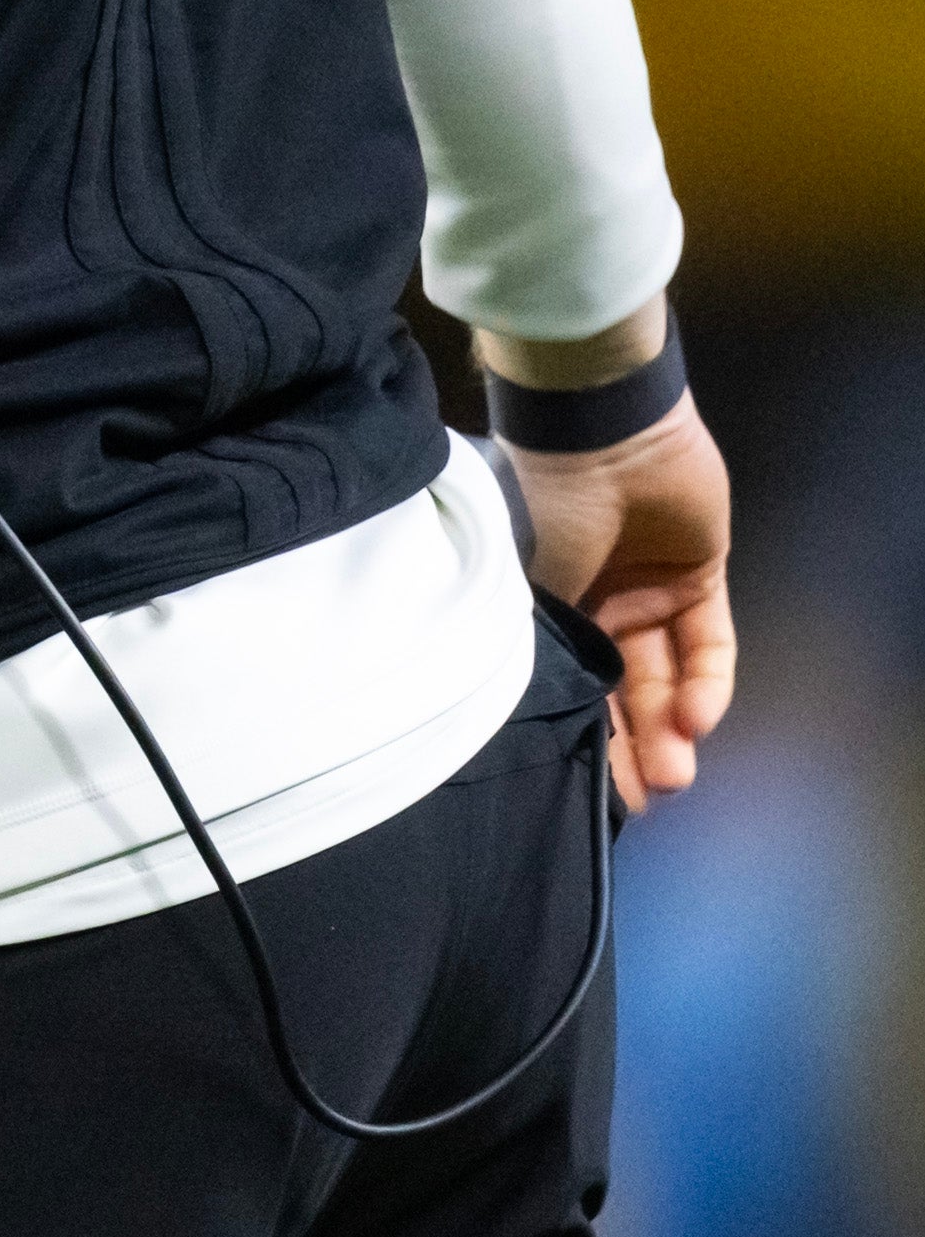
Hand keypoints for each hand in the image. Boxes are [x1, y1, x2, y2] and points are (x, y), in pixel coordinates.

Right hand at [506, 387, 733, 811]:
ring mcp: (652, 591)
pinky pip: (709, 642)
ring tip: (675, 773)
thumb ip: (544, 646)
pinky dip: (706, 682)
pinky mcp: (701, 577)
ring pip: (666, 673)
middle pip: (623, 688)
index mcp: (550, 604)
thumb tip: (534, 718)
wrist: (602, 440)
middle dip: (637, 744)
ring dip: (672, 724)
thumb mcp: (528, 585)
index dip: (588, 738)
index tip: (595, 795)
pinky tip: (697, 718)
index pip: (574, 683)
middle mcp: (600, 603)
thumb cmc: (545, 508)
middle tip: (645, 795)